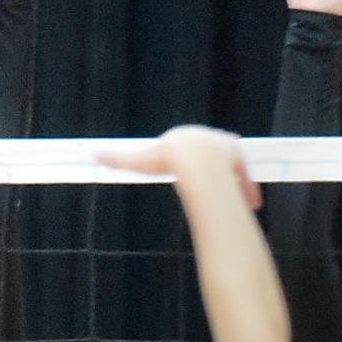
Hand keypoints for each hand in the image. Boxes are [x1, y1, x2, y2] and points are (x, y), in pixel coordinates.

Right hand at [97, 125, 261, 209]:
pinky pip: (244, 175)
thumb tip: (91, 153)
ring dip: (231, 182)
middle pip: (209, 156)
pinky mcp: (240, 157)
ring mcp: (225, 146)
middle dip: (209, 171)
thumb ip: (119, 159)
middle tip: (205, 188)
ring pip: (229, 167)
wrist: (193, 160)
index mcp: (184, 136)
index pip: (185, 148)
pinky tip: (250, 205)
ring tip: (230, 198)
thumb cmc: (164, 159)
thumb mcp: (139, 161)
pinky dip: (247, 189)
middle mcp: (207, 136)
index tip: (184, 175)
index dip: (185, 163)